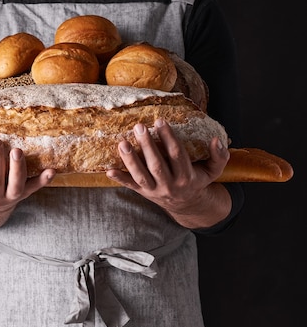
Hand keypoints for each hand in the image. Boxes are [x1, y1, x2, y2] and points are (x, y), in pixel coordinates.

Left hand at [106, 119, 230, 225]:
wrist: (187, 205)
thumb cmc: (198, 180)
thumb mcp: (213, 171)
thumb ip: (219, 156)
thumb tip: (216, 139)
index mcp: (186, 177)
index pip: (176, 155)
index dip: (168, 138)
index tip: (160, 121)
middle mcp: (170, 185)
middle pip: (157, 165)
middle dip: (147, 146)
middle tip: (139, 127)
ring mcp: (155, 190)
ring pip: (141, 176)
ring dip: (130, 160)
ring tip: (121, 143)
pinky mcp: (143, 193)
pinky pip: (130, 186)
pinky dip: (119, 179)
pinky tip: (108, 170)